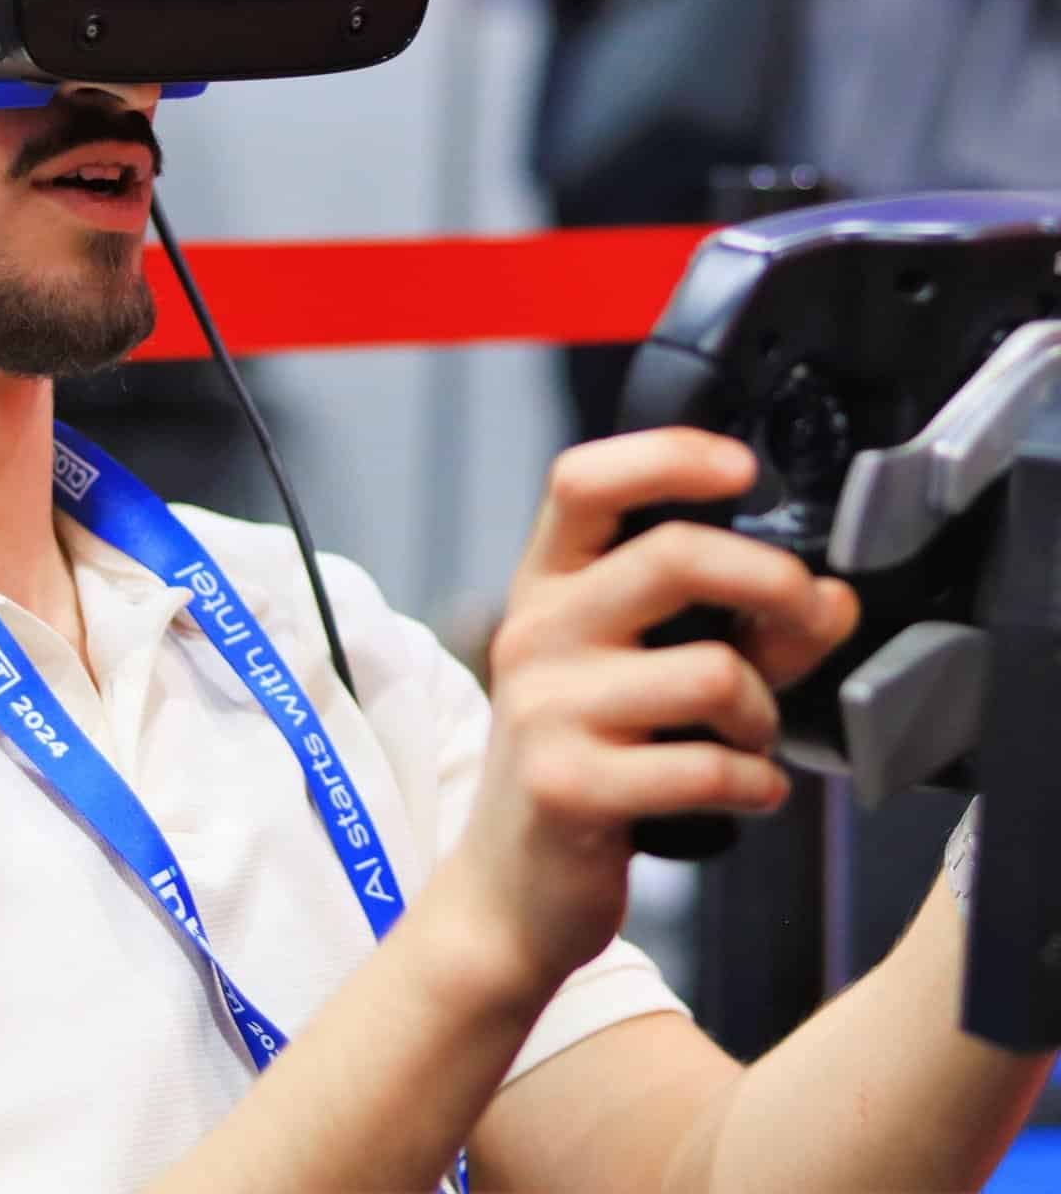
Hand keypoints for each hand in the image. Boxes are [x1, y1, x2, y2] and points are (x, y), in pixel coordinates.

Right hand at [452, 428, 858, 996]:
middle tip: (808, 615)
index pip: (583, 481)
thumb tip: (831, 601)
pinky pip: (708, 767)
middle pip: (674, 555)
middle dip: (774, 583)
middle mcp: (536, 631)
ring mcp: (542, 708)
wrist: (510, 884)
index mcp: (547, 585)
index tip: (740, 470)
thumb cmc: (587, 759)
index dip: (666, 456)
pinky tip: (744, 791)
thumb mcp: (646, 675)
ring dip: (765, 715)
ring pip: (713, 673)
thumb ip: (743, 631)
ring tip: (750, 742)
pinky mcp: (567, 785)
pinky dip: (754, 784)